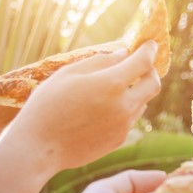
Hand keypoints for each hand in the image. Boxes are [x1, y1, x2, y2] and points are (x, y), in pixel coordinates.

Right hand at [1, 41, 161, 172]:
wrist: (39, 148)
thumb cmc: (47, 105)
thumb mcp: (68, 74)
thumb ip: (100, 61)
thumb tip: (124, 54)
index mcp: (111, 84)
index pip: (143, 62)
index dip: (150, 49)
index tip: (151, 44)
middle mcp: (124, 105)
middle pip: (154, 84)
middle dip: (150, 71)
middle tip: (140, 64)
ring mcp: (123, 125)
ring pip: (143, 102)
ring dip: (137, 91)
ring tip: (115, 86)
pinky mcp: (119, 139)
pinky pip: (131, 119)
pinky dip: (126, 108)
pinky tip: (104, 107)